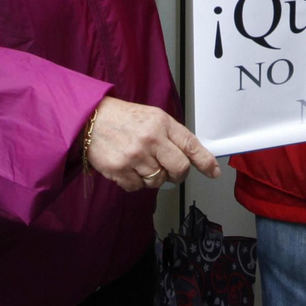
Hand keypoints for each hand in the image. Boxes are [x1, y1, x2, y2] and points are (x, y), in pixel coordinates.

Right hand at [86, 96, 221, 191]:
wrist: (91, 118)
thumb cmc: (125, 118)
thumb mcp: (154, 118)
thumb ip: (172, 136)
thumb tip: (191, 157)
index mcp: (162, 123)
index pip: (191, 145)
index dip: (205, 161)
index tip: (213, 172)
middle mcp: (150, 140)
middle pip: (179, 169)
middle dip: (178, 174)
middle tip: (171, 170)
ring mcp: (134, 156)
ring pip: (158, 181)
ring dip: (154, 177)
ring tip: (143, 162)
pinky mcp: (118, 170)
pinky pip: (138, 187)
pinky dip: (136, 182)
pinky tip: (129, 167)